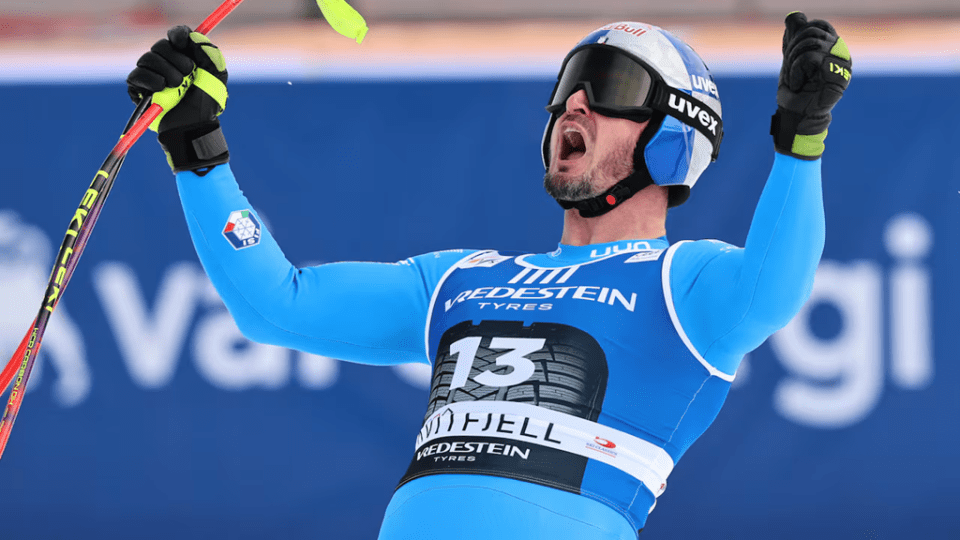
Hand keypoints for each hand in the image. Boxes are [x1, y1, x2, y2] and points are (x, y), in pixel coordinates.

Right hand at [127, 25, 229, 172]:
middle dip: (175, 58)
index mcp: (185, 56)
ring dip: (165, 71)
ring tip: (177, 86)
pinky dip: (150, 80)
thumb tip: (193, 36)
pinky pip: (136, 75)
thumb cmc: (206, 103)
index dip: (178, 35)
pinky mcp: (138, 88)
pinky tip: (162, 89)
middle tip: (187, 74)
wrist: (193, 125)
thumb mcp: (216, 76)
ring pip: (148, 58)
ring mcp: (151, 75)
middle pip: (160, 45)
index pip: (176, 35)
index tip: (183, 44)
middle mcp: (167, 63)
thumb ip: (209, 52)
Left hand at [770, 12, 851, 159]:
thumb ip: (794, 37)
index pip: (818, 26)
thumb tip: (794, 16)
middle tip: (792, 71)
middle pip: (813, 33)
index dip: (799, 36)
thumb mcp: (791, 58)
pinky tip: (798, 85)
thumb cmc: (794, 90)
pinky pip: (811, 58)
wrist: (794, 115)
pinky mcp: (838, 77)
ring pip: (811, 44)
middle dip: (793, 51)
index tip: (792, 56)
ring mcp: (843, 66)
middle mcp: (842, 54)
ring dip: (793, 63)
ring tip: (796, 80)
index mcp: (834, 48)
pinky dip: (796, 71)